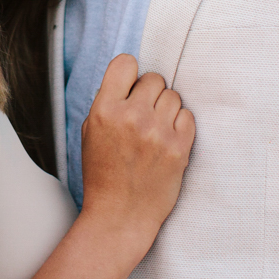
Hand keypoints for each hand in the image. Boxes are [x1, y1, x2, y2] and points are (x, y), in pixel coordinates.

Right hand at [78, 54, 194, 239]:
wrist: (120, 215)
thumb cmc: (103, 175)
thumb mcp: (90, 133)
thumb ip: (107, 103)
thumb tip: (130, 81)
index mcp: (104, 110)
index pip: (126, 63)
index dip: (130, 73)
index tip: (131, 86)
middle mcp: (132, 116)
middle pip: (154, 78)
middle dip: (149, 93)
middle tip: (143, 114)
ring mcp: (158, 132)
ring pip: (173, 96)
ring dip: (166, 109)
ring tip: (155, 130)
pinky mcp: (180, 147)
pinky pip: (188, 116)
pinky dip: (180, 125)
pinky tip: (167, 140)